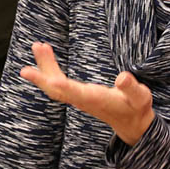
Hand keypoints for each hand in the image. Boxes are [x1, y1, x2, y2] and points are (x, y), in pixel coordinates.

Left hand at [19, 42, 154, 145]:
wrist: (131, 122)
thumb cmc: (136, 107)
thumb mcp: (140, 97)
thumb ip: (131, 88)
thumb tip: (123, 76)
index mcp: (94, 99)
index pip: (72, 92)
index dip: (57, 84)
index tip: (44, 77)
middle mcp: (81, 99)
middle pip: (56, 89)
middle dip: (41, 76)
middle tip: (29, 62)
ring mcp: (76, 97)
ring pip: (54, 83)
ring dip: (45, 65)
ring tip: (38, 46)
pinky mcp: (76, 94)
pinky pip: (57, 81)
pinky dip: (50, 68)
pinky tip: (45, 54)